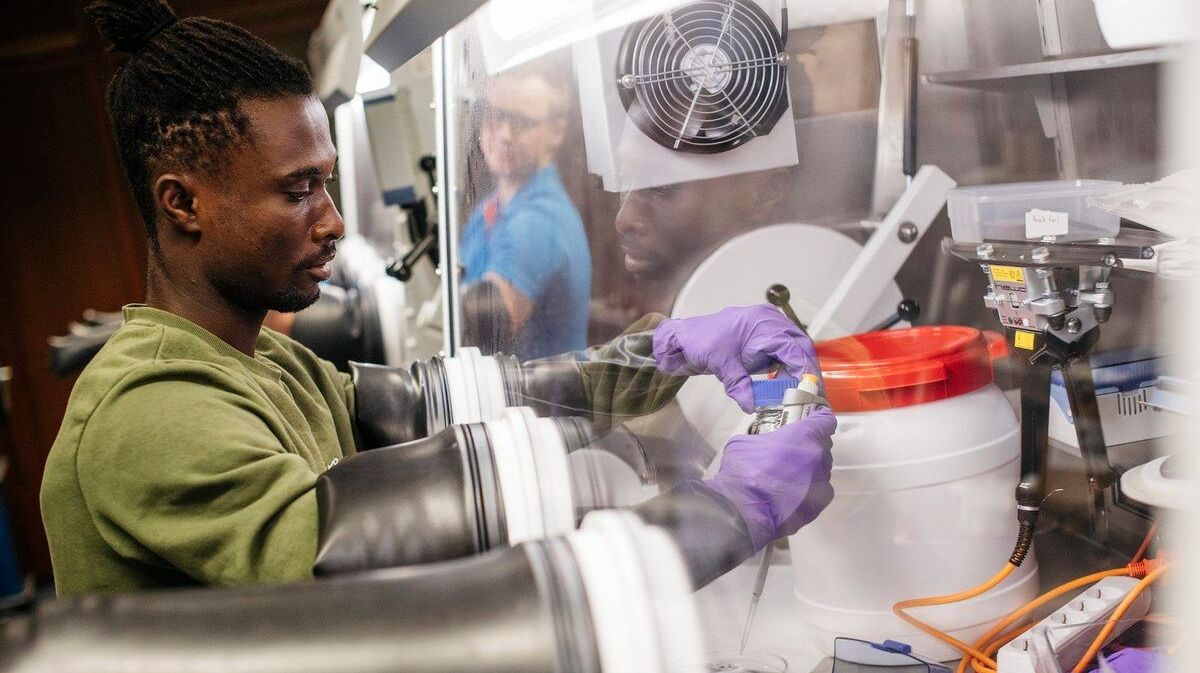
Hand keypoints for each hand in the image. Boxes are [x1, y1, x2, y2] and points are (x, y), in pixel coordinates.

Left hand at [652, 305, 818, 411]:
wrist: (683, 339)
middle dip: (806, 371)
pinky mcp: (762, 344)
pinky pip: (782, 356)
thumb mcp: (720, 363)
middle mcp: (769, 323)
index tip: (809, 389)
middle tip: (810, 394)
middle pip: (799, 346)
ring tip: (800, 394)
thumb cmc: (699, 340)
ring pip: (793, 352)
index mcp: (762, 322)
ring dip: (798, 372)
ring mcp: (767, 332)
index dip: (804, 368)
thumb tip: (752, 404)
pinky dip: (786, 371)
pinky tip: (786, 387)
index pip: (793, 345)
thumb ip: (738, 384)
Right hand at [703, 408, 835, 550]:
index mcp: (804, 436)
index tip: (812, 420)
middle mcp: (818, 456)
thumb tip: (766, 444)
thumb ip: (764, 438)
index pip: (825, 420)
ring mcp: (821, 481)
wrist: (742, 510)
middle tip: (791, 451)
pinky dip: (810, 489)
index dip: (819, 419)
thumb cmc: (742, 472)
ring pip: (822, 469)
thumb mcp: (744, 442)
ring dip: (809, 469)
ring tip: (788, 477)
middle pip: (823, 446)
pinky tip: (793, 494)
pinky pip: (820, 490)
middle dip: (810, 446)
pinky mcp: (820, 504)